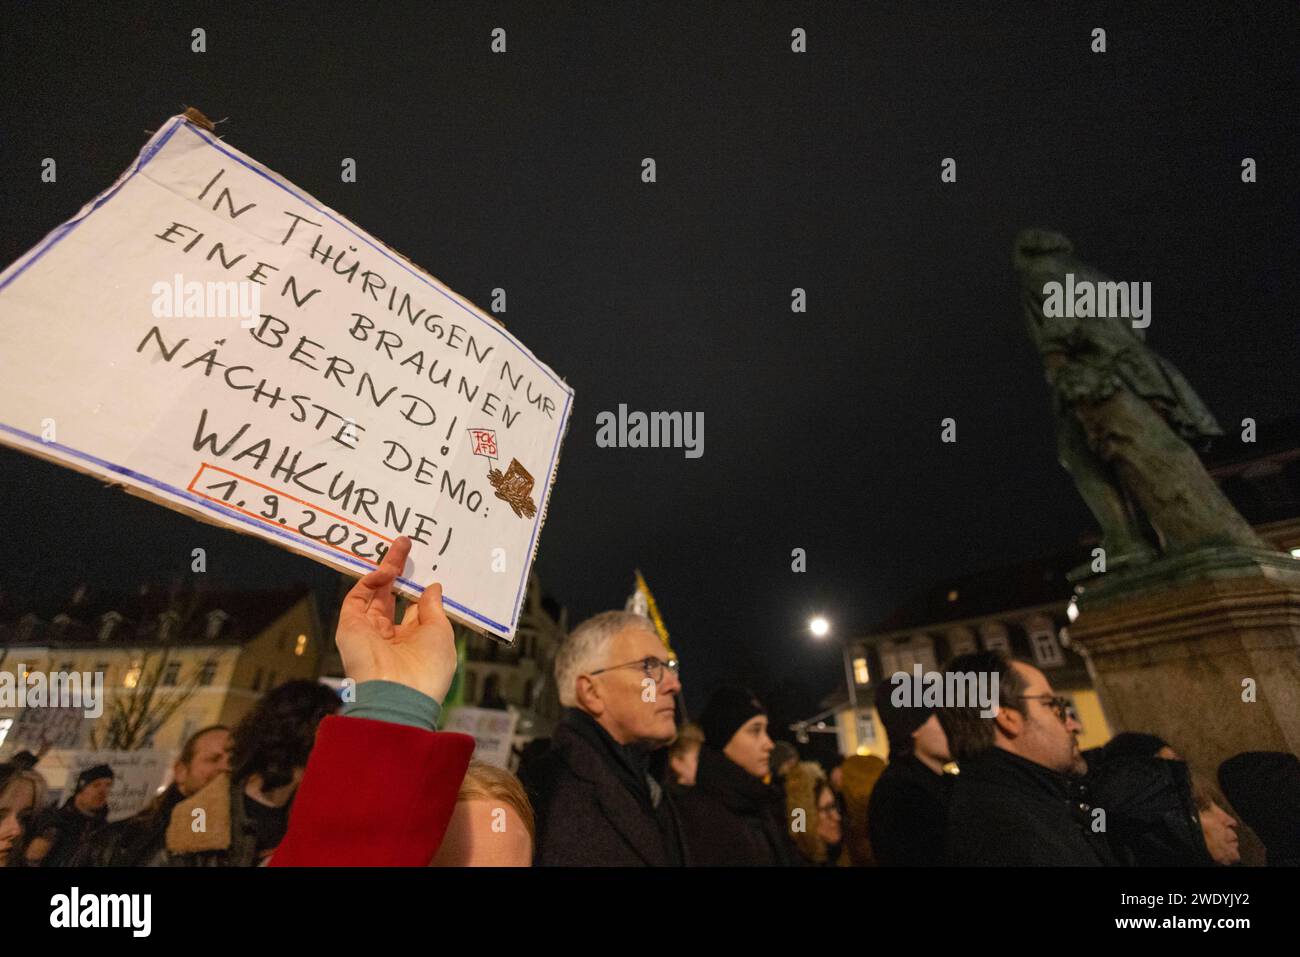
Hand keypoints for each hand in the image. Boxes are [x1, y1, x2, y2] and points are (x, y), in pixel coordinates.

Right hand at [335, 536, 457, 703]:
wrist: (399, 694)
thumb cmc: (428, 668)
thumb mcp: (441, 633)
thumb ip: (434, 608)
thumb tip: (433, 587)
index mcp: (413, 643)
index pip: (414, 609)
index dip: (418, 589)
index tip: (426, 567)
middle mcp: (389, 637)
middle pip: (391, 597)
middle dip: (399, 571)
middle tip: (407, 545)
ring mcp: (368, 631)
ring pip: (374, 593)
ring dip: (386, 568)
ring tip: (401, 545)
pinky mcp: (350, 627)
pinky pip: (357, 598)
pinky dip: (371, 581)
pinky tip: (387, 570)